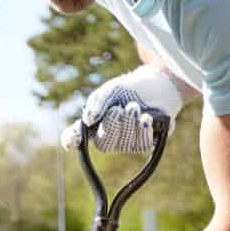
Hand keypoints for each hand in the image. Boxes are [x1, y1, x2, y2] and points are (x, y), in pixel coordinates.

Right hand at [61, 64, 185, 153]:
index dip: (71, 140)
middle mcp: (108, 137)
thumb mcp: (111, 90)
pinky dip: (143, 129)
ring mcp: (126, 143)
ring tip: (134, 106)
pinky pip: (141, 144)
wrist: (159, 85)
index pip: (76, 137)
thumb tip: (87, 120)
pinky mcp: (144, 143)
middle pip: (104, 144)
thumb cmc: (131, 88)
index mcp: (94, 123)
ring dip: (129, 123)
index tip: (70, 140)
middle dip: (111, 126)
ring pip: (124, 144)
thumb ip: (97, 102)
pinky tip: (146, 117)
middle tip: (118, 108)